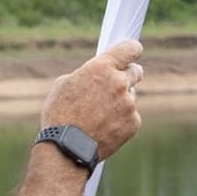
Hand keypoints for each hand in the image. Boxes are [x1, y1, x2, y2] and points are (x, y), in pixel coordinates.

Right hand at [40, 41, 143, 159]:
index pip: (129, 49)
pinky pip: (131, 117)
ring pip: (131, 97)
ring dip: (121, 101)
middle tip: (118, 84)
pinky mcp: (133, 123)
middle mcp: (119, 83)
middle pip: (136, 71)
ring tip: (100, 115)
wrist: (67, 147)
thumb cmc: (60, 114)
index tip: (133, 52)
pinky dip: (121, 121)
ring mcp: (129, 104)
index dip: (132, 49)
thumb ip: (87, 75)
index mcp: (102, 67)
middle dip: (129, 75)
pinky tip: (105, 128)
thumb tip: (97, 76)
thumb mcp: (65, 84)